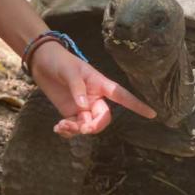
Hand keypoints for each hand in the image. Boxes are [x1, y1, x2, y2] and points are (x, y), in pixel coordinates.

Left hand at [29, 41, 155, 137]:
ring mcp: (83, 106)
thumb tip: (83, 107)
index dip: (137, 105)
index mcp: (100, 84)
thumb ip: (77, 88)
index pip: (122, 95)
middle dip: (94, 126)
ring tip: (61, 126)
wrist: (42, 62)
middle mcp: (95, 97)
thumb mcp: (69, 71)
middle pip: (103, 118)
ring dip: (77, 130)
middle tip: (81, 128)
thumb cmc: (60, 61)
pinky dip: (68, 132)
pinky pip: (75, 128)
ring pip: (88, 126)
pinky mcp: (70, 113)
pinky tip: (58, 128)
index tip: (152, 114)